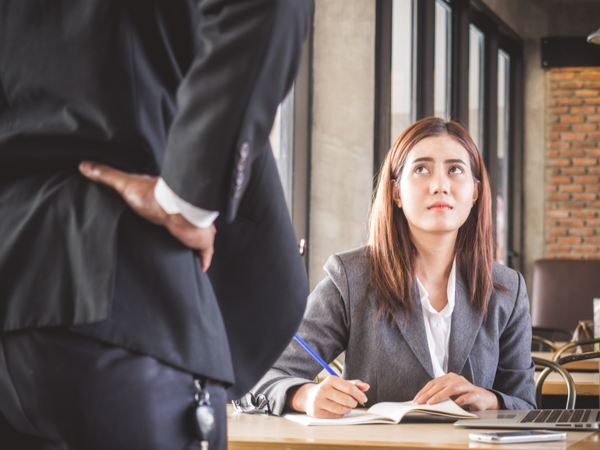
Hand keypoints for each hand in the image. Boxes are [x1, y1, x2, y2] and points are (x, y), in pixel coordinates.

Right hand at [79, 161, 215, 271]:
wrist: (177, 209)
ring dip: (192, 240)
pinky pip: (205, 252)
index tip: (159, 215)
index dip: (164, 210)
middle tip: (174, 235)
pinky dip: (204, 259)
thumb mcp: (125, 184)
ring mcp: (195, 227)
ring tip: (186, 248)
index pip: (167, 205)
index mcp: (168, 199)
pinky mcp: (200, 240)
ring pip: (196, 235)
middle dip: (181, 226)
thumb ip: (106, 175)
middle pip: (184, 220)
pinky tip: (201, 266)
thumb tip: (84, 165)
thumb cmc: (154, 197)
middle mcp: (185, 213)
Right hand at [286, 377, 369, 418]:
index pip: (350, 388)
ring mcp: (318, 401)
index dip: (359, 394)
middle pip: (347, 399)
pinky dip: (340, 414)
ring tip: (347, 406)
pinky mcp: (316, 412)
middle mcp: (323, 389)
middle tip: (354, 403)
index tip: (364, 398)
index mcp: (330, 380)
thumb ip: (354, 384)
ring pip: (341, 409)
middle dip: (354, 403)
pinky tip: (338, 410)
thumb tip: (366, 386)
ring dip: (348, 409)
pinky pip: (335, 416)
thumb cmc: (328, 390)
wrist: (308, 397)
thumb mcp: (339, 384)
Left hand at [413, 373, 499, 410]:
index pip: (434, 382)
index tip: (416, 399)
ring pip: (451, 388)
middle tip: (420, 401)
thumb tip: (425, 401)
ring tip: (431, 402)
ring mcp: (466, 385)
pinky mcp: (474, 394)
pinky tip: (450, 407)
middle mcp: (457, 379)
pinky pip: (463, 398)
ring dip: (439, 396)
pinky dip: (456, 402)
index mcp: (449, 377)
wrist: (484, 398)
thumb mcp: (451, 394)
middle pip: (440, 385)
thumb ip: (440, 394)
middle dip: (428, 394)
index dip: (424, 390)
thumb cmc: (464, 395)